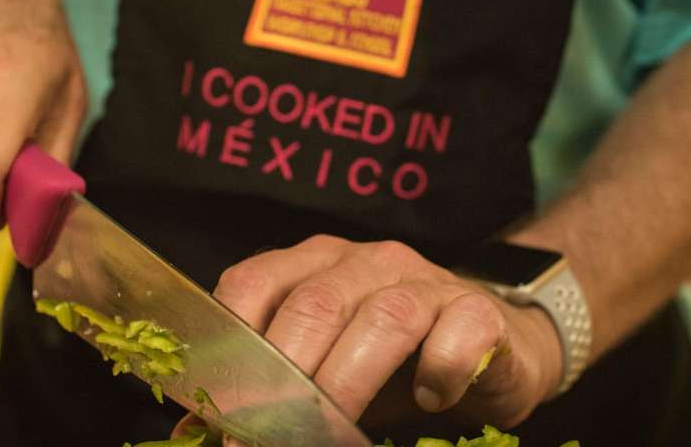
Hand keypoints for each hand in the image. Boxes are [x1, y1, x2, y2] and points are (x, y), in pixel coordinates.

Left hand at [210, 236, 562, 429]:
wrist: (496, 348)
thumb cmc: (397, 365)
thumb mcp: (325, 374)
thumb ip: (269, 393)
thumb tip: (193, 428)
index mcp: (314, 265)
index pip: (252, 284)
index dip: (231, 350)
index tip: (220, 414)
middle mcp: (366, 261)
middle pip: (314, 304)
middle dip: (284, 382)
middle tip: (265, 441)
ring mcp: (427, 280)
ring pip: (384, 318)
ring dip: (350, 383)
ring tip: (335, 434)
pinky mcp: (479, 310)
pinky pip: (458, 332)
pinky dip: (440, 369)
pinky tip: (430, 400)